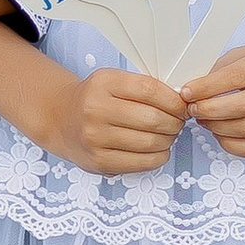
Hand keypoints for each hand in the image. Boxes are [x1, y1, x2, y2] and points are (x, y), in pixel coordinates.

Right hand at [40, 66, 188, 173]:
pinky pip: (141, 163)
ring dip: (168, 140)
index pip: (150, 90)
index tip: (182, 105)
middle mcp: (95, 110)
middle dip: (175, 122)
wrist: (61, 119)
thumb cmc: (95, 99)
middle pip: (152, 119)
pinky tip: (158, 150)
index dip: (174, 100)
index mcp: (103, 83)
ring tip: (168, 135)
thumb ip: (143, 88)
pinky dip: (158, 157)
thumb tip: (181, 103)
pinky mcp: (98, 161)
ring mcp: (95, 138)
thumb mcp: (113, 81)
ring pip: (150, 142)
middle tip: (178, 122)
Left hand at [179, 41, 244, 160]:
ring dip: (217, 128)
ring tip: (205, 120)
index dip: (205, 88)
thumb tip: (195, 89)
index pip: (234, 77)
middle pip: (241, 107)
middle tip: (193, 110)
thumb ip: (223, 68)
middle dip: (209, 111)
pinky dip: (231, 145)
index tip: (186, 92)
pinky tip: (221, 134)